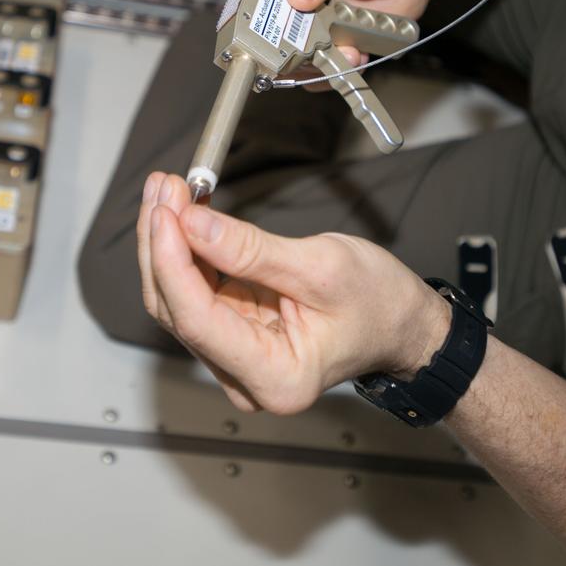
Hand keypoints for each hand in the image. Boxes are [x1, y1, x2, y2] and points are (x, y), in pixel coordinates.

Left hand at [137, 173, 450, 414]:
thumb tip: (193, 224)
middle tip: (165, 187)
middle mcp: (246, 378)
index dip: (171, 263)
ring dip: (167, 241)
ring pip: (178, 298)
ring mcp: (235, 358)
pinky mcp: (233, 333)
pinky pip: (195, 290)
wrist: (402, 323)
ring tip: (170, 189)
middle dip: (162, 243)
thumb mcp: (321, 267)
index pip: (198, 320)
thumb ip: (251, 250)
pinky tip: (181, 211)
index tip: (165, 213)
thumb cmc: (379, 304)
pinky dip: (185, 248)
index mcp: (275, 376)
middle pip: (177, 309)